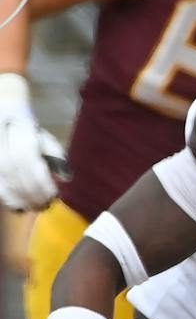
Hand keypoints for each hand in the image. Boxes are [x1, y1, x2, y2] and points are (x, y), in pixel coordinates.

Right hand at [0, 73, 68, 210]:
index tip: (54, 194)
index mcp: (18, 131)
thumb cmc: (26, 128)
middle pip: (14, 173)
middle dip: (32, 192)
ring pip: (2, 181)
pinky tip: (20, 206)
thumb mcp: (44, 135)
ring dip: (21, 198)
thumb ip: (55, 153)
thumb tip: (66, 177)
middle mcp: (1, 143)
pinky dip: (8, 198)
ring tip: (35, 206)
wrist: (2, 111)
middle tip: (46, 204)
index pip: (27, 160)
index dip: (40, 181)